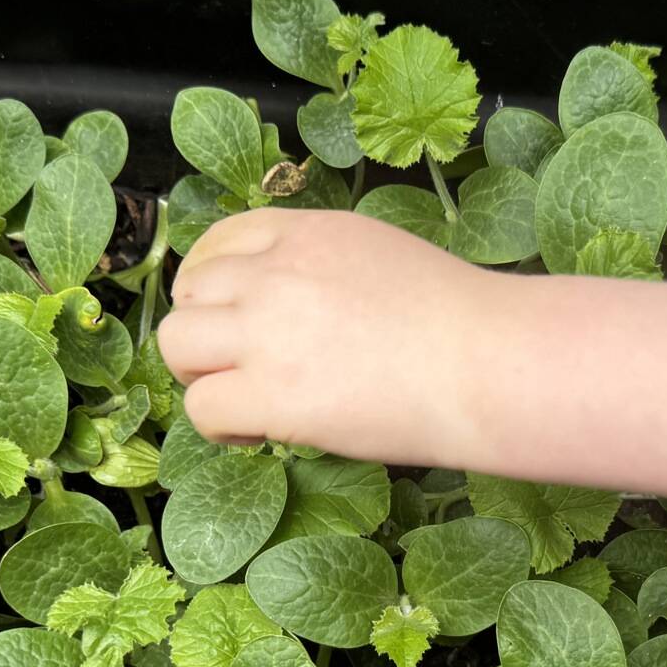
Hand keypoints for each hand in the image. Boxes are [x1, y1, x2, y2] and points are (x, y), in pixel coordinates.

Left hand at [159, 208, 506, 466]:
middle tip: (240, 368)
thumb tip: (298, 312)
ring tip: (245, 400)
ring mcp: (268, 332)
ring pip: (178, 346)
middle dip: (204, 333)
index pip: (220, 242)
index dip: (210, 285)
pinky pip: (201, 408)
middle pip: (189, 294)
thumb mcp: (382, 257)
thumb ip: (324, 268)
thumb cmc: (461, 323)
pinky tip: (261, 433)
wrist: (489, 362)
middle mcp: (276, 273)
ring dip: (201, 376)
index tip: (228, 318)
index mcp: (306, 234)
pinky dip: (221, 428)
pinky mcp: (272, 394)